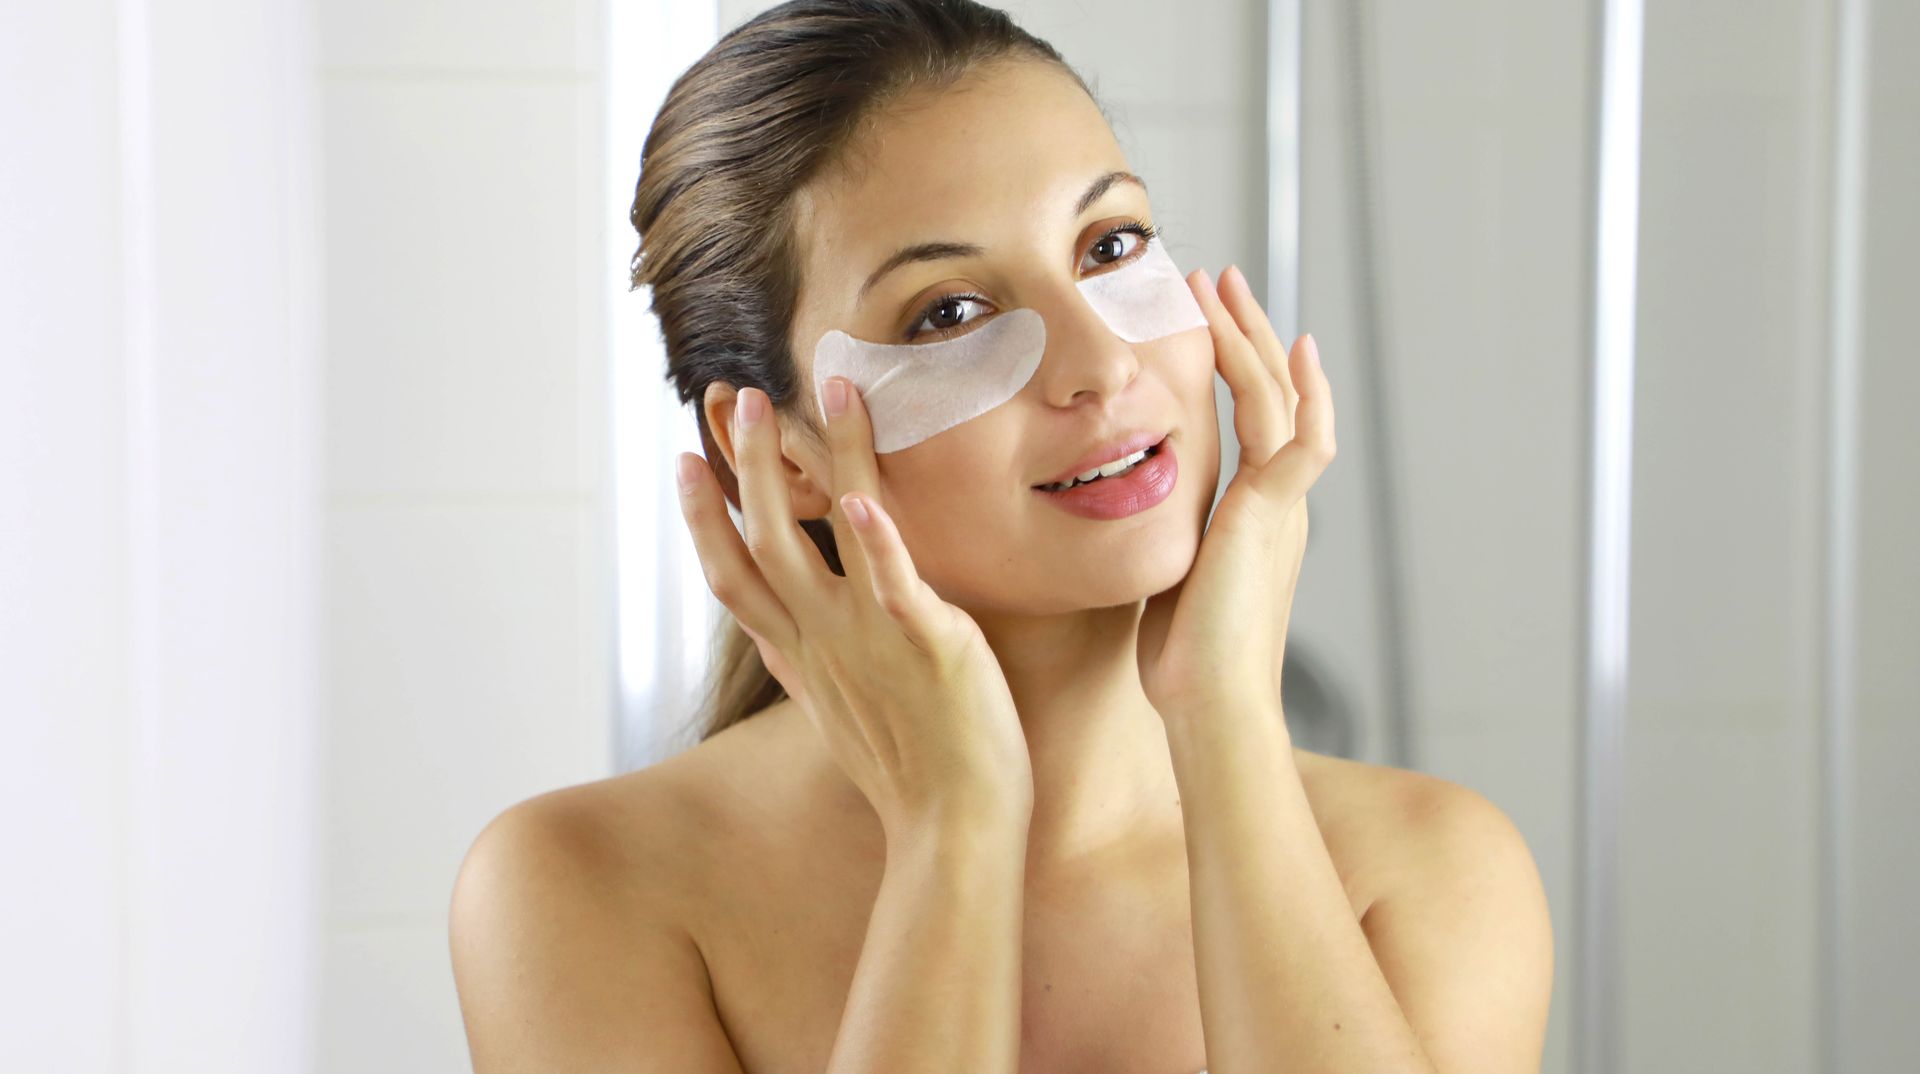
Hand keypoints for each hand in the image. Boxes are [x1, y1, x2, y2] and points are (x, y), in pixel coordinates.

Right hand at [675, 379, 1033, 841]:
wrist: (953, 828)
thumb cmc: (909, 769)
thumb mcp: (836, 710)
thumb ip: (805, 662)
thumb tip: (776, 637)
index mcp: (800, 653)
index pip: (732, 575)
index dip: (702, 516)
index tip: (685, 461)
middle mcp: (820, 639)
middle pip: (757, 542)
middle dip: (741, 466)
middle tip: (734, 398)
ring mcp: (866, 639)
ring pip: (812, 541)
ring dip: (802, 467)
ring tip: (810, 395)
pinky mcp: (924, 643)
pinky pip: (892, 584)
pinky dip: (875, 542)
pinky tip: (864, 498)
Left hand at [1136, 265, 1336, 718]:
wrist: (1211, 701)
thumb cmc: (1182, 663)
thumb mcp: (1166, 583)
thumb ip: (1158, 545)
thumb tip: (1116, 531)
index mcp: (1254, 518)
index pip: (1249, 425)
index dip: (1232, 372)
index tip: (1204, 327)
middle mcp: (1278, 504)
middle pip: (1272, 396)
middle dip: (1246, 336)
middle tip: (1220, 283)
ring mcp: (1283, 506)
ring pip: (1280, 399)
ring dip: (1252, 338)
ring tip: (1225, 286)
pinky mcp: (1278, 512)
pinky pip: (1300, 434)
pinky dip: (1298, 388)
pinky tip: (1287, 346)